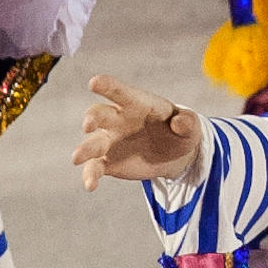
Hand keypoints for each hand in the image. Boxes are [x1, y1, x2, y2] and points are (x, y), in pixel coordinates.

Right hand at [75, 74, 203, 189]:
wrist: (174, 155)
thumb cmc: (181, 132)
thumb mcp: (191, 126)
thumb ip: (187, 122)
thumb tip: (180, 121)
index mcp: (137, 104)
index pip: (120, 92)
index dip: (108, 86)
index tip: (94, 82)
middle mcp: (118, 119)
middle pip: (100, 114)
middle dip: (92, 117)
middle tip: (88, 124)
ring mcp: (110, 141)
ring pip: (93, 143)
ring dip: (85, 149)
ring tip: (77, 158)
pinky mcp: (108, 161)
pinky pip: (95, 167)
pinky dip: (90, 175)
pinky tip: (90, 185)